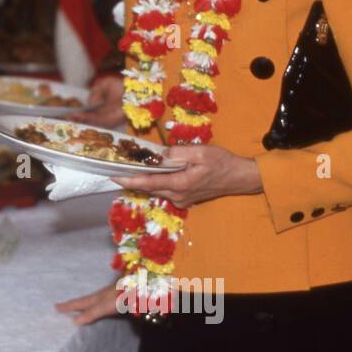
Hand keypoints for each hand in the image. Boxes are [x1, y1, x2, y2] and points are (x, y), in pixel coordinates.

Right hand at [55, 280, 120, 324]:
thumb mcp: (104, 306)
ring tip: (80, 309)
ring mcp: (111, 296)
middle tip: (64, 307)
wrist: (142, 286)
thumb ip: (91, 313)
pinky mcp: (119, 299)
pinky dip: (97, 307)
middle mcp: (102, 296)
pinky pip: (103, 304)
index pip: (79, 303)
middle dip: (74, 305)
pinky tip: (101, 309)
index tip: (56, 306)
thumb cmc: (122, 296)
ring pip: (94, 302)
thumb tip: (74, 321)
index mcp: (96, 298)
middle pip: (85, 301)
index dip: (68, 306)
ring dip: (86, 305)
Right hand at [67, 73, 126, 127]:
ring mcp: (104, 118)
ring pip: (87, 120)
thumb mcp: (105, 84)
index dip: (77, 109)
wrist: (135, 94)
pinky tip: (76, 116)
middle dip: (74, 117)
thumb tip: (90, 103)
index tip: (67, 109)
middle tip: (63, 116)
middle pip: (85, 117)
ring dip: (77, 119)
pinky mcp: (107, 122)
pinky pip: (94, 121)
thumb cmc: (122, 87)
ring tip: (67, 116)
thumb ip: (95, 92)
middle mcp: (101, 113)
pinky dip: (84, 119)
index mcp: (100, 104)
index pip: (86, 109)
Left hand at [107, 144, 261, 207]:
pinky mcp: (184, 199)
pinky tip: (151, 173)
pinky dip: (156, 183)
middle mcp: (178, 195)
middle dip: (132, 180)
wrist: (238, 178)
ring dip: (143, 181)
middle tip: (116, 169)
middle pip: (149, 188)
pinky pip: (165, 190)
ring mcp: (181, 199)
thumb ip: (180, 153)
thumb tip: (162, 154)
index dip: (130, 179)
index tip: (114, 176)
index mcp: (181, 184)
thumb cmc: (222, 163)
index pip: (149, 182)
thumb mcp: (202, 152)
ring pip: (156, 190)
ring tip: (129, 169)